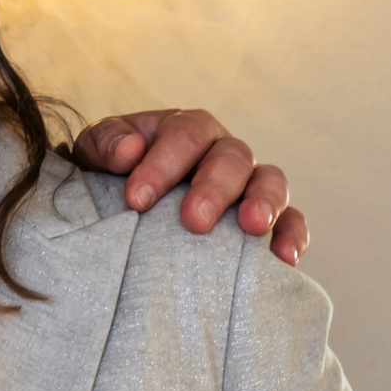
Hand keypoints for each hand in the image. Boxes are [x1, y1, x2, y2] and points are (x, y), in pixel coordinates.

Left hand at [73, 109, 307, 261]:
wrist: (126, 208)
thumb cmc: (113, 178)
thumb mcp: (97, 155)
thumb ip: (105, 144)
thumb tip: (128, 151)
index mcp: (186, 130)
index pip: (184, 136)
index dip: (162, 165)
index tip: (136, 199)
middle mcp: (223, 152)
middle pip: (232, 157)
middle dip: (214, 188)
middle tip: (193, 221)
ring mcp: (250, 185)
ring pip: (271, 181)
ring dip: (265, 202)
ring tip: (252, 227)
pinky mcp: (268, 220)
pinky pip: (292, 222)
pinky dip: (293, 236)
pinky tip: (284, 260)